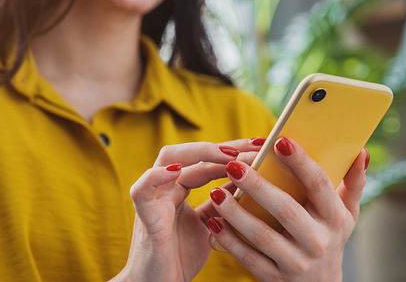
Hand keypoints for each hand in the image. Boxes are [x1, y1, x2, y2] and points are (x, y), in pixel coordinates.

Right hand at [111, 138, 264, 281]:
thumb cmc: (180, 259)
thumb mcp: (210, 226)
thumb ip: (222, 203)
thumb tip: (248, 182)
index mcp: (179, 189)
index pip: (206, 160)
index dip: (233, 151)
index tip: (262, 146)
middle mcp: (165, 188)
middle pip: (190, 153)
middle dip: (222, 146)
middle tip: (254, 146)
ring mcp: (153, 200)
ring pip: (167, 159)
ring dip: (199, 153)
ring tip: (229, 154)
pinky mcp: (144, 217)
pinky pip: (143, 189)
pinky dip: (157, 176)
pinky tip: (177, 170)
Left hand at [207, 137, 367, 281]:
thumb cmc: (329, 238)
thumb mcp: (346, 215)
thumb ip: (353, 183)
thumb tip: (360, 151)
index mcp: (335, 219)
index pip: (319, 185)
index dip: (301, 162)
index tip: (280, 141)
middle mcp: (318, 241)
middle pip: (286, 210)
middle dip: (258, 186)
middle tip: (233, 164)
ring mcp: (296, 263)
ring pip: (263, 236)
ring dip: (237, 213)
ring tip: (216, 192)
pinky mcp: (274, 278)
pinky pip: (248, 258)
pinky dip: (229, 240)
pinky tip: (212, 221)